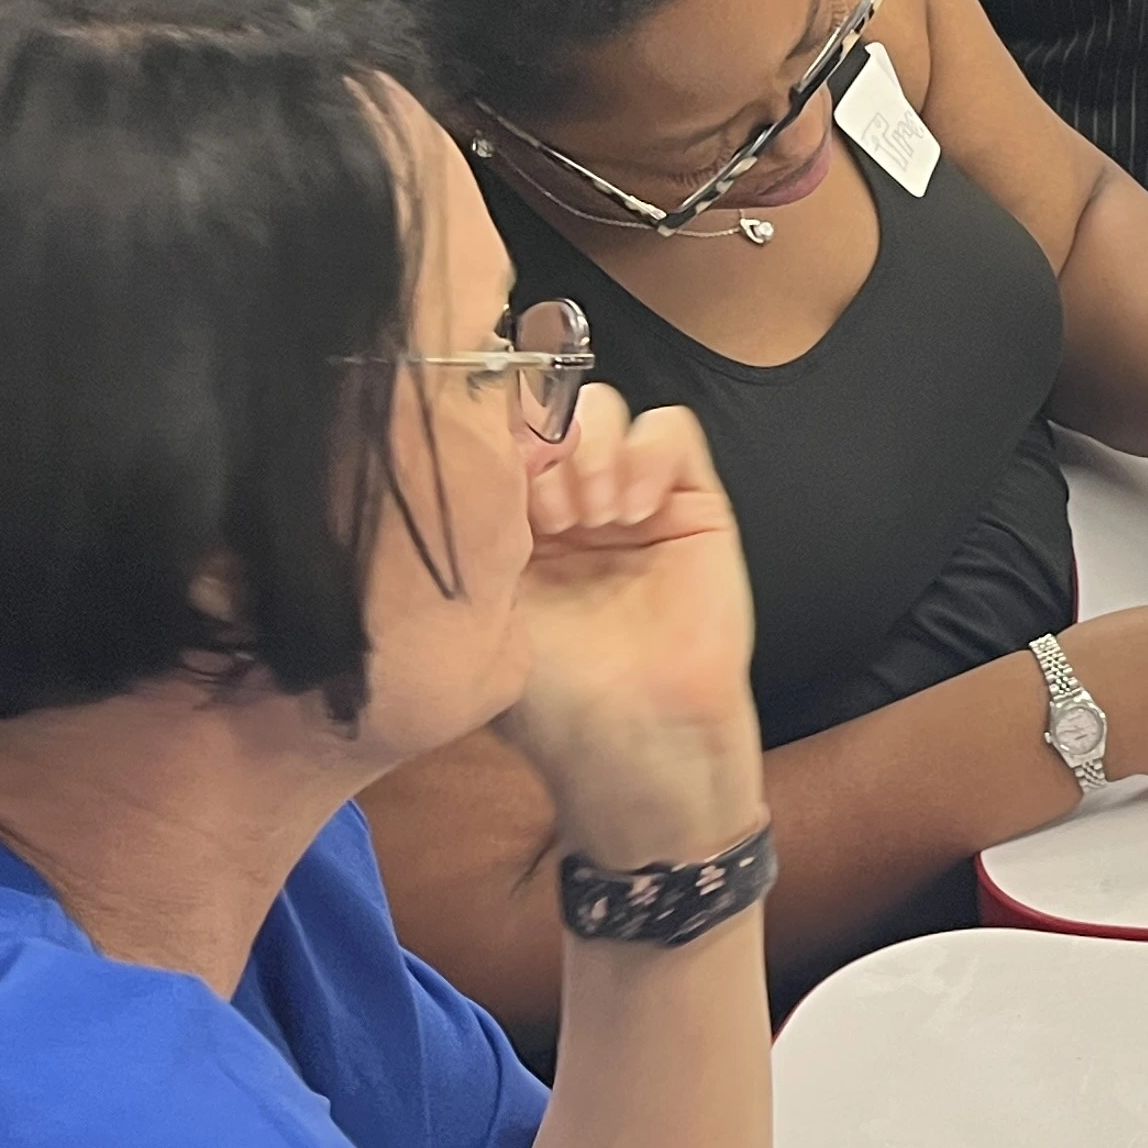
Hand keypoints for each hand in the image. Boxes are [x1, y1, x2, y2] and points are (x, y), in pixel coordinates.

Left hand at [494, 384, 765, 861]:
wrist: (633, 738)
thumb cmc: (553, 697)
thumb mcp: (484, 611)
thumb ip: (471, 534)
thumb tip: (455, 454)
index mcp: (512, 523)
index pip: (499, 436)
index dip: (493, 438)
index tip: (488, 475)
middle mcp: (572, 502)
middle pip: (552, 410)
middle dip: (542, 446)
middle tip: (545, 513)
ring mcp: (633, 498)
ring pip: (609, 409)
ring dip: (592, 450)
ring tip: (589, 519)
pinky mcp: (691, 500)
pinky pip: (671, 429)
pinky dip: (646, 453)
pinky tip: (630, 513)